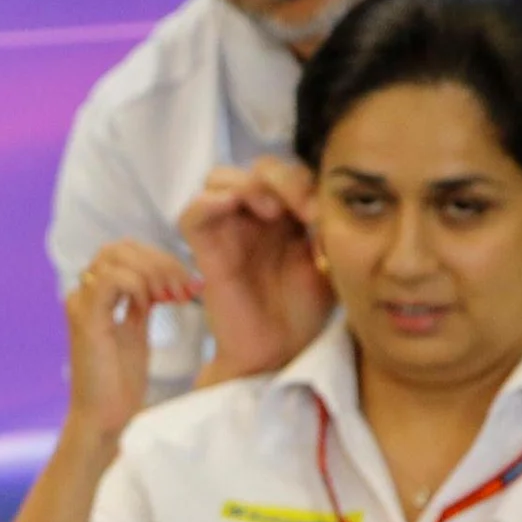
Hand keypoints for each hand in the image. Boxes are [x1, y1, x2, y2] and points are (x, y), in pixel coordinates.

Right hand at [63, 240, 195, 439]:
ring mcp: (81, 304)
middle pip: (119, 248)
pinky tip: (151, 306)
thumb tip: (166, 278)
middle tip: (185, 288)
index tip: (189, 284)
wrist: (105, 415)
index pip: (125, 252)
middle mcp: (82, 294)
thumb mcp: (136, 331)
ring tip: (173, 297)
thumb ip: (142, 302)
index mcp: (94, 295)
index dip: (160, 259)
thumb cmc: (118, 381)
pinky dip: (138, 286)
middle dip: (160, 261)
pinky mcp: (85, 318)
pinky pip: (111, 280)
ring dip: (153, 271)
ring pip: (114, 257)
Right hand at [179, 157, 330, 380]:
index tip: (322, 215)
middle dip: (279, 179)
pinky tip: (235, 206)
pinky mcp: (205, 253)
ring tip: (272, 211)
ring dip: (246, 185)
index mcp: (286, 216)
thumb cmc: (305, 312)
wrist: (281, 352)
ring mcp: (228, 233)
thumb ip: (325, 226)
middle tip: (302, 211)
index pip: (287, 174)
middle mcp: (254, 219)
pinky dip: (208, 202)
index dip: (304, 182)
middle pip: (254, 169)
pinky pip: (192, 215)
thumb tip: (320, 201)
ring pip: (219, 179)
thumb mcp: (330, 261)